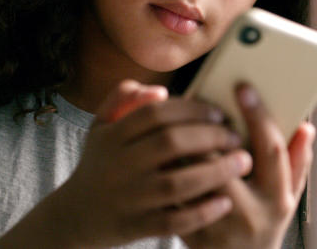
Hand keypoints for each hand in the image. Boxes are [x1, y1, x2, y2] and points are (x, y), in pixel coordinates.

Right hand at [50, 80, 251, 246]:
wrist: (75, 216)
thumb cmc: (99, 163)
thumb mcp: (101, 126)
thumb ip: (124, 98)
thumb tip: (159, 91)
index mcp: (111, 136)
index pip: (155, 114)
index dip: (191, 109)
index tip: (218, 112)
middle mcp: (117, 166)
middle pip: (169, 144)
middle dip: (210, 137)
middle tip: (235, 136)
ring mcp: (127, 198)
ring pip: (175, 183)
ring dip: (214, 172)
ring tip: (241, 163)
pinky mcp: (134, 227)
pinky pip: (172, 222)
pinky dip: (201, 213)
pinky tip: (224, 202)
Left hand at [182, 83, 315, 248]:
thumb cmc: (266, 224)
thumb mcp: (290, 196)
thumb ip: (297, 161)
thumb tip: (305, 126)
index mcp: (277, 198)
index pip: (270, 149)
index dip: (258, 116)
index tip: (244, 88)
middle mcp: (249, 213)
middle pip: (224, 160)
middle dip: (211, 129)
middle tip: (202, 104)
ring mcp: (218, 226)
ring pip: (193, 175)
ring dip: (184, 146)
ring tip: (180, 121)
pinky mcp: (191, 233)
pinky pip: (175, 193)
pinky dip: (169, 168)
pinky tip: (164, 150)